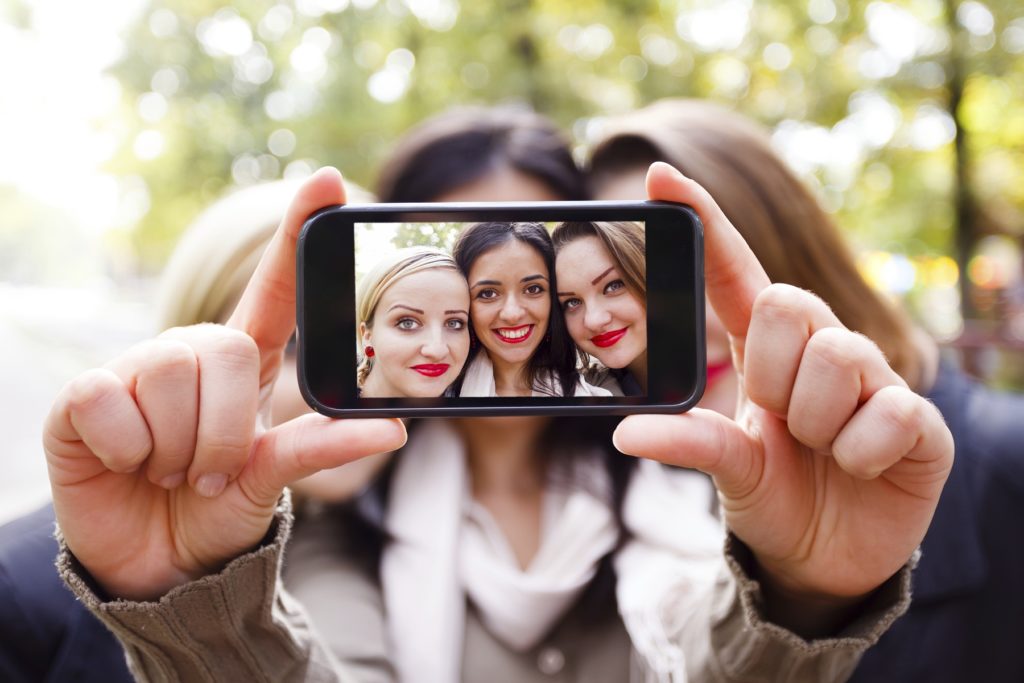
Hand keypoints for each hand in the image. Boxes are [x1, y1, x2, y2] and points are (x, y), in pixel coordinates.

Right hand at [44, 169, 406, 600]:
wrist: (157, 563)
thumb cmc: (219, 508)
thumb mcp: (274, 476)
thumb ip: (322, 447)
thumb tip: (392, 427)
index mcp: (242, 363)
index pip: (273, 287)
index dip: (296, 233)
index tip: (328, 180)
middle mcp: (189, 354)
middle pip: (224, 350)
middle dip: (225, 430)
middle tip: (208, 469)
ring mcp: (133, 370)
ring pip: (169, 374)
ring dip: (179, 446)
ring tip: (169, 469)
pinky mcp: (82, 398)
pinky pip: (109, 403)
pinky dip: (125, 450)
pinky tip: (123, 462)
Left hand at [614, 163, 951, 616]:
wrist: (825, 560)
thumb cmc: (773, 495)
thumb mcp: (727, 466)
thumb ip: (688, 441)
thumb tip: (625, 432)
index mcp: (765, 350)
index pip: (735, 269)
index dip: (702, 221)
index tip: (658, 174)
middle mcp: (820, 349)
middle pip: (789, 301)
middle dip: (772, 371)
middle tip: (780, 419)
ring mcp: (873, 380)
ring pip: (838, 356)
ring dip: (815, 420)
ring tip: (821, 449)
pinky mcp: (918, 421)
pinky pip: (887, 413)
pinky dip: (861, 453)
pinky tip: (861, 467)